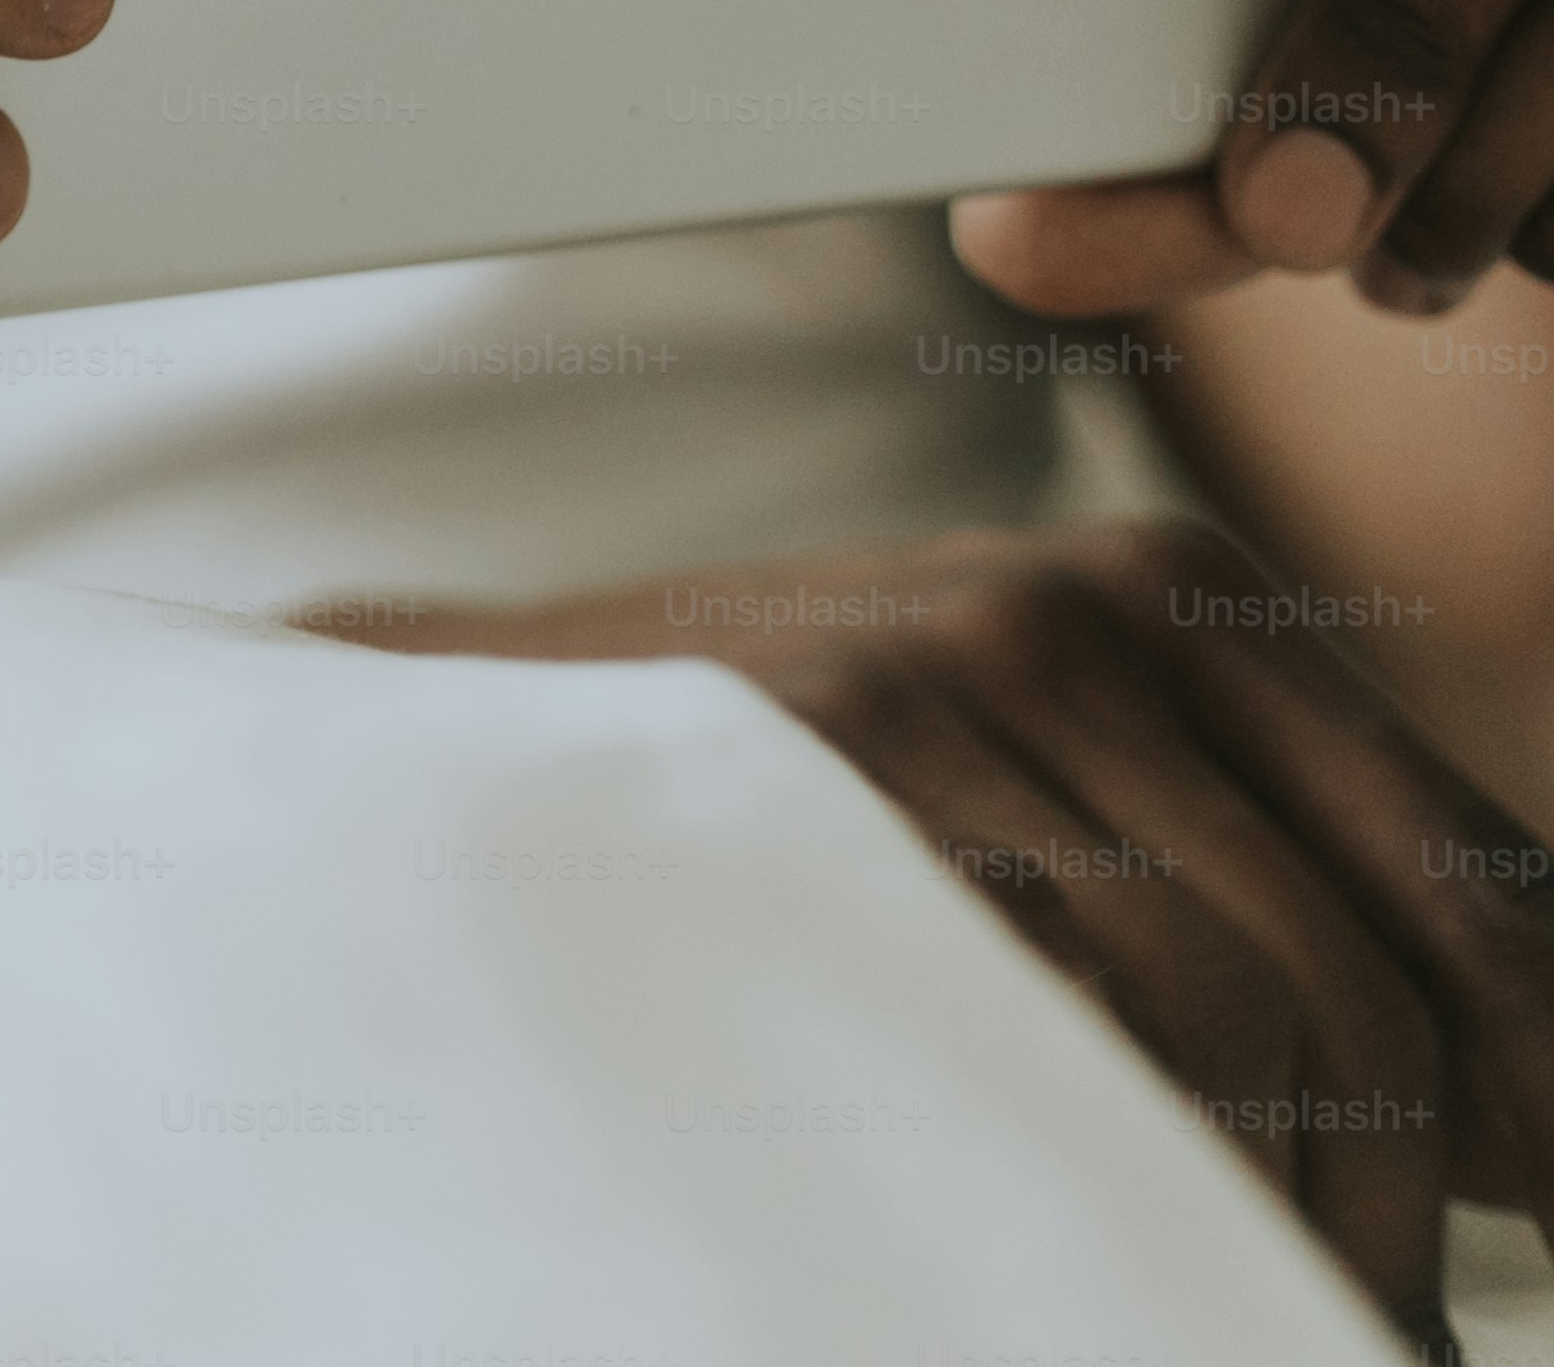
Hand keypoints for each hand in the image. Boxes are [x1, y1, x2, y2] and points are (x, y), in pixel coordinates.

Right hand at [328, 519, 1553, 1349]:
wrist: (438, 739)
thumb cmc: (747, 779)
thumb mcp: (1011, 750)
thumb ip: (1223, 858)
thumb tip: (1510, 1098)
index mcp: (1165, 587)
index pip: (1457, 870)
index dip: (1528, 1075)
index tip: (1530, 1198)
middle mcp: (1082, 603)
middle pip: (1367, 961)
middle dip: (1409, 1190)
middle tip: (1370, 1315)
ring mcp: (948, 678)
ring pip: (1240, 1003)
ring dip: (1276, 1208)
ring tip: (1236, 1301)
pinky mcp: (840, 770)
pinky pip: (1072, 1009)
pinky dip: (1125, 1153)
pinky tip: (1098, 1231)